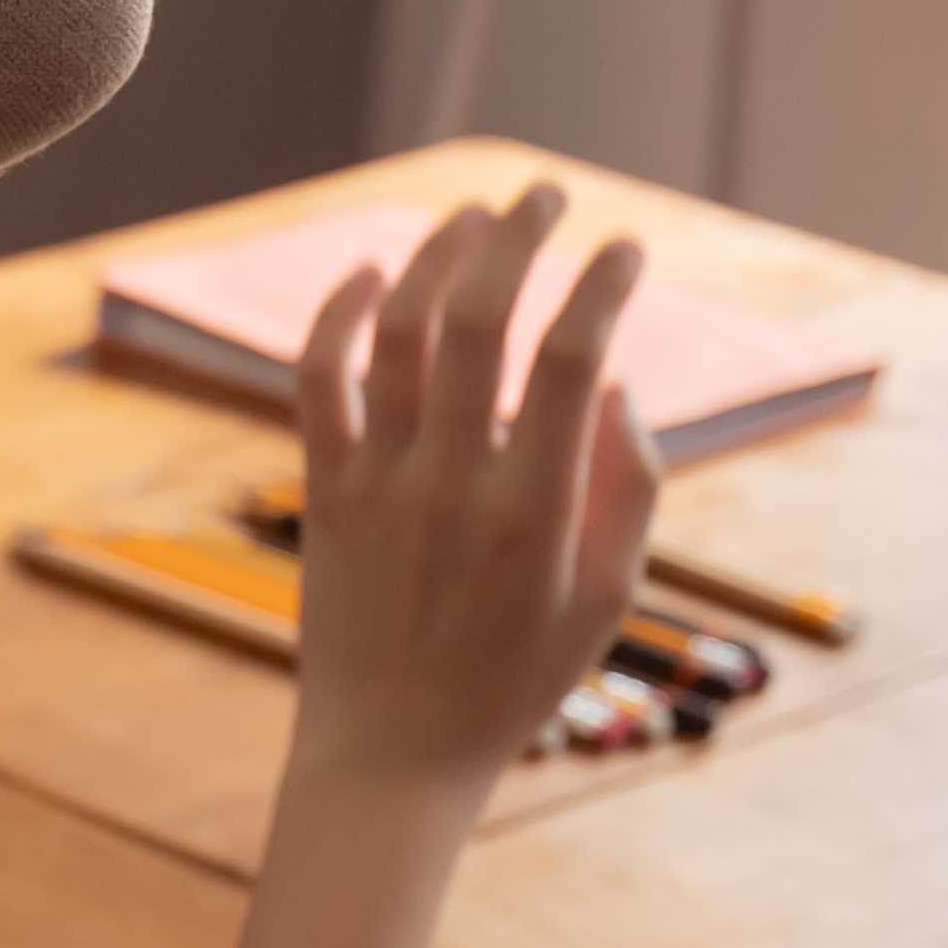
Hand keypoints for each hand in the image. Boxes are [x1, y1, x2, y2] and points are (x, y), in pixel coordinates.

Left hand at [280, 187, 658, 795]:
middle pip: (476, 322)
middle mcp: (451, 486)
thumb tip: (616, 380)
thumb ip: (629, 488)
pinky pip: (318, 380)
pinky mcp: (324, 490)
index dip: (601, 287)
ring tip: (476, 217)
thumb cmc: (515, 678)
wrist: (391, 755)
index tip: (628, 246)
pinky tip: (369, 270)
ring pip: (396, 333)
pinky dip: (336, 313)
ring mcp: (378, 484)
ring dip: (436, 257)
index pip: (568, 362)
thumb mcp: (607, 601)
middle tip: (547, 193)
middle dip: (518, 238)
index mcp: (534, 516)